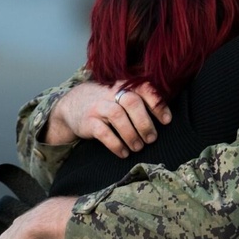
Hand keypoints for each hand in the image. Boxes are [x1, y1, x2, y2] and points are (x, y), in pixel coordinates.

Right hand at [45, 80, 170, 156]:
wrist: (72, 106)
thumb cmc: (105, 103)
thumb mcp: (120, 95)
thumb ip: (139, 100)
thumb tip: (166, 117)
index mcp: (124, 85)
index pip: (143, 88)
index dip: (157, 104)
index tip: (167, 120)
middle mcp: (111, 93)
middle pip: (132, 102)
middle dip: (145, 122)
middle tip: (152, 139)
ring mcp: (98, 106)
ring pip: (118, 116)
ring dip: (131, 135)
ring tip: (138, 147)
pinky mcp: (88, 121)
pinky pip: (103, 133)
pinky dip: (116, 144)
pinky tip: (123, 153)